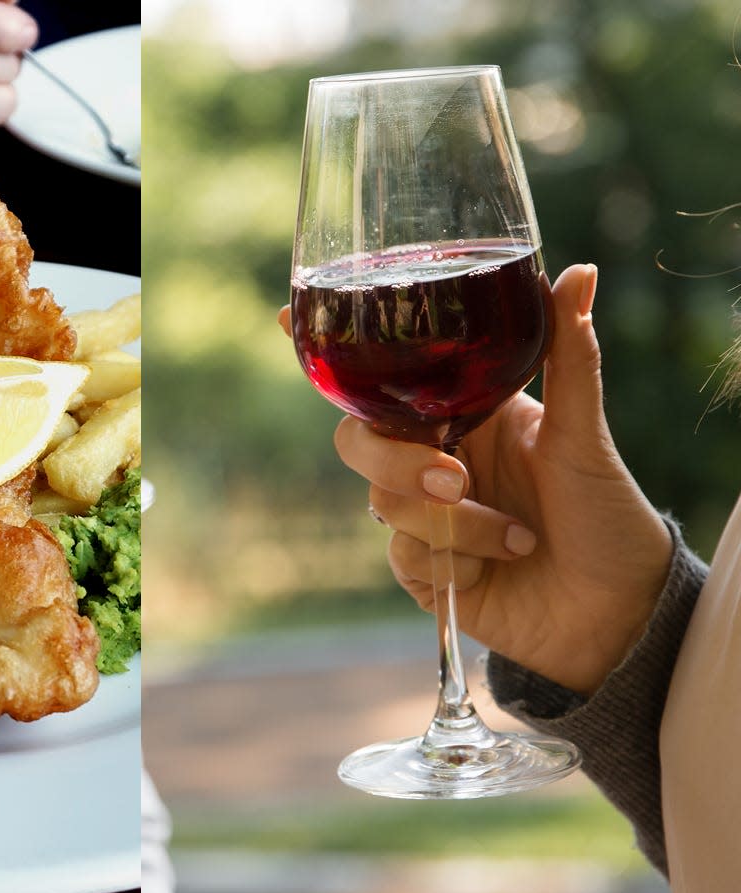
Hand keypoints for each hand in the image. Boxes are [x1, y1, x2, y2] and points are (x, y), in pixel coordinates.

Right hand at [280, 265, 673, 694]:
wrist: (619, 609)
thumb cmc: (606, 512)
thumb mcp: (582, 434)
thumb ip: (570, 358)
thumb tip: (582, 273)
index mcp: (461, 415)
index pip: (386, 381)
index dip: (333, 356)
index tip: (282, 314)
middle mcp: (433, 460)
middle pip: (359, 441)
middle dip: (396, 463)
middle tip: (454, 481)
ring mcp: (424, 517)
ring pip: (383, 504)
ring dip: (454, 525)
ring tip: (517, 538)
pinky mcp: (423, 571)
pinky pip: (403, 557)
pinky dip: (453, 563)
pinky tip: (496, 568)